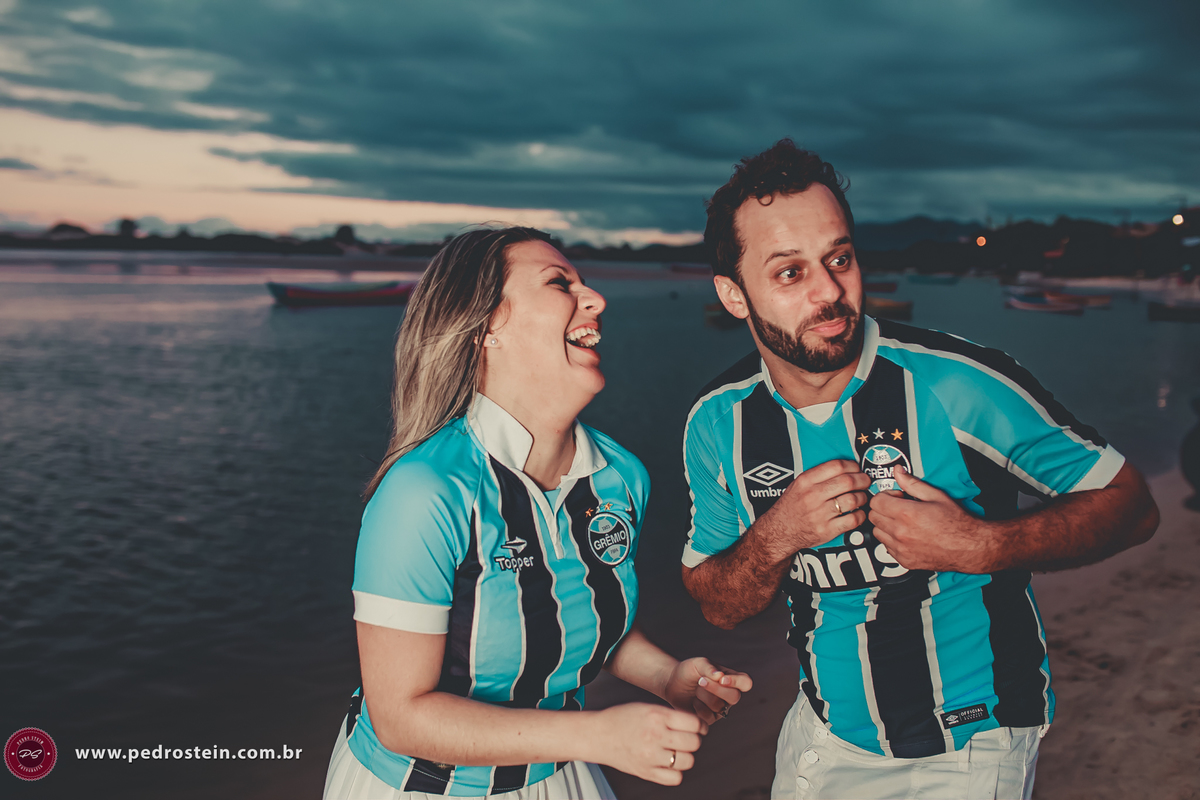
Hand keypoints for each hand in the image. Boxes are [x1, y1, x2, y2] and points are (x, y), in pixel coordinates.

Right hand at [591, 703, 705, 785]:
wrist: (597, 735)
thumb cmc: (621, 719)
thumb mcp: (647, 707)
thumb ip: (670, 715)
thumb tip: (695, 725)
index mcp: (656, 716)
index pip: (693, 723)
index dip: (700, 725)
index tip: (698, 727)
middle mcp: (655, 736)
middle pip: (694, 743)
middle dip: (694, 740)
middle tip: (686, 739)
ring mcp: (650, 756)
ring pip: (687, 761)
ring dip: (685, 756)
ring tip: (676, 751)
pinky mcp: (646, 772)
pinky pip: (675, 778)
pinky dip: (676, 772)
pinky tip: (668, 764)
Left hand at [661, 658, 752, 724]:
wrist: (673, 682)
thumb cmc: (689, 671)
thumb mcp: (698, 663)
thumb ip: (709, 668)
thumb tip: (720, 675)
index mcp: (731, 679)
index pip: (746, 683)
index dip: (737, 682)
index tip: (722, 679)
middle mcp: (729, 695)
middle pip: (734, 697)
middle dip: (716, 689)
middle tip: (700, 681)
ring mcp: (721, 708)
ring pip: (719, 706)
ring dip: (703, 696)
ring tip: (695, 689)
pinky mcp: (710, 719)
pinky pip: (708, 717)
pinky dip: (697, 707)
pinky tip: (693, 701)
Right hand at [762, 459, 872, 560]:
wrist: (779, 531)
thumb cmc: (791, 507)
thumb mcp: (798, 485)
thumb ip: (818, 475)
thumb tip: (845, 468)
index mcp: (805, 481)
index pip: (836, 466)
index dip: (853, 465)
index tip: (857, 468)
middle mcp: (812, 496)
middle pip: (848, 482)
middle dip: (863, 480)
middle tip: (866, 481)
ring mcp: (820, 514)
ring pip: (853, 500)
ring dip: (863, 497)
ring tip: (862, 497)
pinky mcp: (827, 530)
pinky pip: (853, 520)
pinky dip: (861, 515)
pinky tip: (858, 512)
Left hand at [869, 466, 994, 572]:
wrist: (969, 547)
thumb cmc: (957, 523)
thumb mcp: (936, 496)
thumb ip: (912, 483)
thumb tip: (898, 472)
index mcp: (906, 514)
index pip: (876, 502)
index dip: (885, 496)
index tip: (896, 497)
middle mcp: (901, 533)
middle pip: (873, 516)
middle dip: (883, 509)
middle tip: (898, 508)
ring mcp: (901, 549)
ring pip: (877, 532)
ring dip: (885, 525)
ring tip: (903, 522)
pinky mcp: (904, 560)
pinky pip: (886, 548)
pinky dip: (892, 540)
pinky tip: (907, 535)